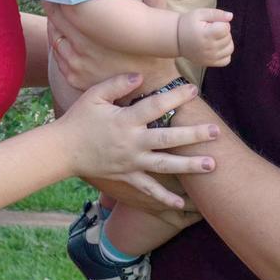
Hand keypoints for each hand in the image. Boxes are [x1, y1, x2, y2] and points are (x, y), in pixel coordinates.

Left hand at [47, 1, 178, 90]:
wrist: (155, 90)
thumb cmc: (156, 52)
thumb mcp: (156, 17)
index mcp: (98, 29)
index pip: (67, 5)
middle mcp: (83, 47)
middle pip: (57, 19)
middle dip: (54, 3)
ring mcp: (77, 65)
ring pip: (55, 37)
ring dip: (54, 23)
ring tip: (55, 7)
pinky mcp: (76, 78)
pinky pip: (58, 56)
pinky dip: (58, 43)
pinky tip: (61, 33)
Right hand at [56, 73, 218, 208]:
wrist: (63, 150)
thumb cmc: (79, 118)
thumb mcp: (94, 95)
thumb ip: (118, 84)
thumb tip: (140, 75)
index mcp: (125, 120)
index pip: (156, 106)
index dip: (175, 97)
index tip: (194, 89)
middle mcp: (132, 143)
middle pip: (168, 138)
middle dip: (193, 135)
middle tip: (216, 131)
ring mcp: (131, 162)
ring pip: (165, 165)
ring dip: (189, 166)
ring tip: (211, 165)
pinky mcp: (127, 176)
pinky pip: (149, 188)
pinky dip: (165, 197)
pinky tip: (183, 203)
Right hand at [176, 8, 233, 66]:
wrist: (176, 39)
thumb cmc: (188, 24)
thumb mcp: (199, 13)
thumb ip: (216, 13)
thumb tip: (230, 16)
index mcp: (206, 35)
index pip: (226, 28)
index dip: (221, 22)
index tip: (211, 23)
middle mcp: (209, 48)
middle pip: (228, 38)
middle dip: (223, 31)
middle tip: (210, 30)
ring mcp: (209, 58)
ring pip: (230, 48)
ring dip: (225, 41)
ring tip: (214, 38)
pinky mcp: (209, 63)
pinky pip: (227, 59)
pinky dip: (225, 53)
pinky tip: (217, 47)